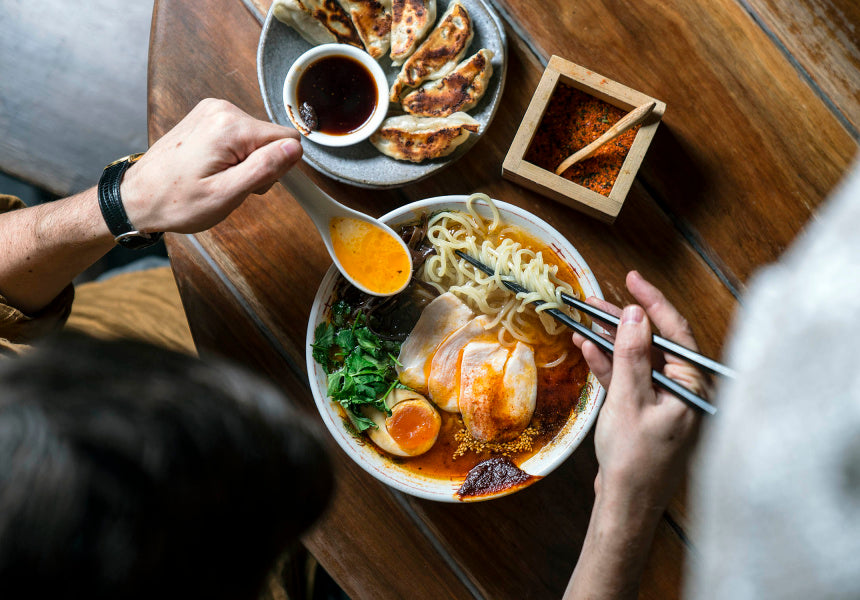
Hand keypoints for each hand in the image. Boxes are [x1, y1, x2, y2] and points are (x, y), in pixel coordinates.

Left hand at [120, 98, 302, 233]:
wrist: (138, 197)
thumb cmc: (176, 201)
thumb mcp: (226, 194)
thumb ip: (265, 169)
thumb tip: (295, 149)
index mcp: (230, 126)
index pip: (287, 139)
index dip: (277, 168)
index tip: (252, 183)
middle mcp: (222, 109)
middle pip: (271, 138)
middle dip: (259, 166)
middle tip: (230, 185)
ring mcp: (212, 110)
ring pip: (256, 138)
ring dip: (245, 163)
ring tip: (217, 179)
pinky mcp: (206, 117)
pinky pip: (239, 136)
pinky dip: (233, 156)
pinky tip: (212, 169)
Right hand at [573, 270, 704, 508]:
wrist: (627, 505)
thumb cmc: (636, 459)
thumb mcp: (630, 400)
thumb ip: (632, 355)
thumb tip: (634, 315)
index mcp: (694, 386)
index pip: (676, 332)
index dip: (652, 302)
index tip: (632, 280)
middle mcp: (684, 390)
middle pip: (654, 343)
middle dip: (624, 321)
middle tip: (597, 301)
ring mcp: (665, 400)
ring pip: (637, 359)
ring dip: (611, 341)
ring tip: (586, 320)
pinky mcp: (646, 411)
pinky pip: (629, 379)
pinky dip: (609, 365)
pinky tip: (588, 348)